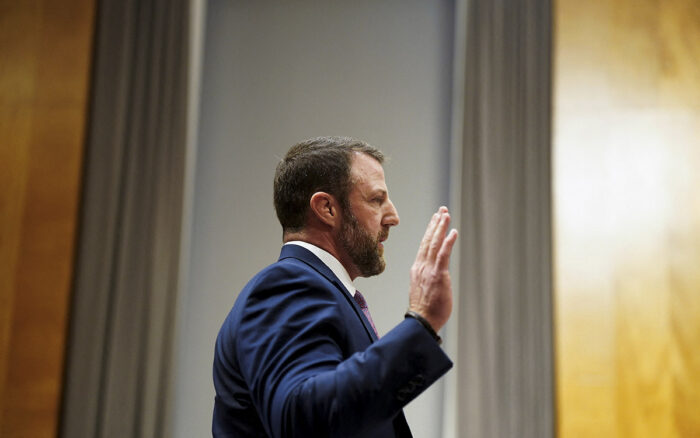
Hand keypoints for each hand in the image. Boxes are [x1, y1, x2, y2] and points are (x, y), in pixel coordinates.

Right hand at [408, 206, 457, 332]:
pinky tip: (453, 232)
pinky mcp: (438, 275)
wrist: (422, 321)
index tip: (435, 220)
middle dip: (435, 224)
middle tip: (441, 211)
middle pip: (428, 240)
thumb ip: (428, 279)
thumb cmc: (425, 310)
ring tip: (445, 214)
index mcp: (417, 269)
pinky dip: (447, 242)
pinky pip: (443, 255)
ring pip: (434, 243)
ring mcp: (428, 270)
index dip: (430, 231)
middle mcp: (421, 266)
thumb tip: (434, 277)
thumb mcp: (424, 290)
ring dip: (441, 227)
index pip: (424, 246)